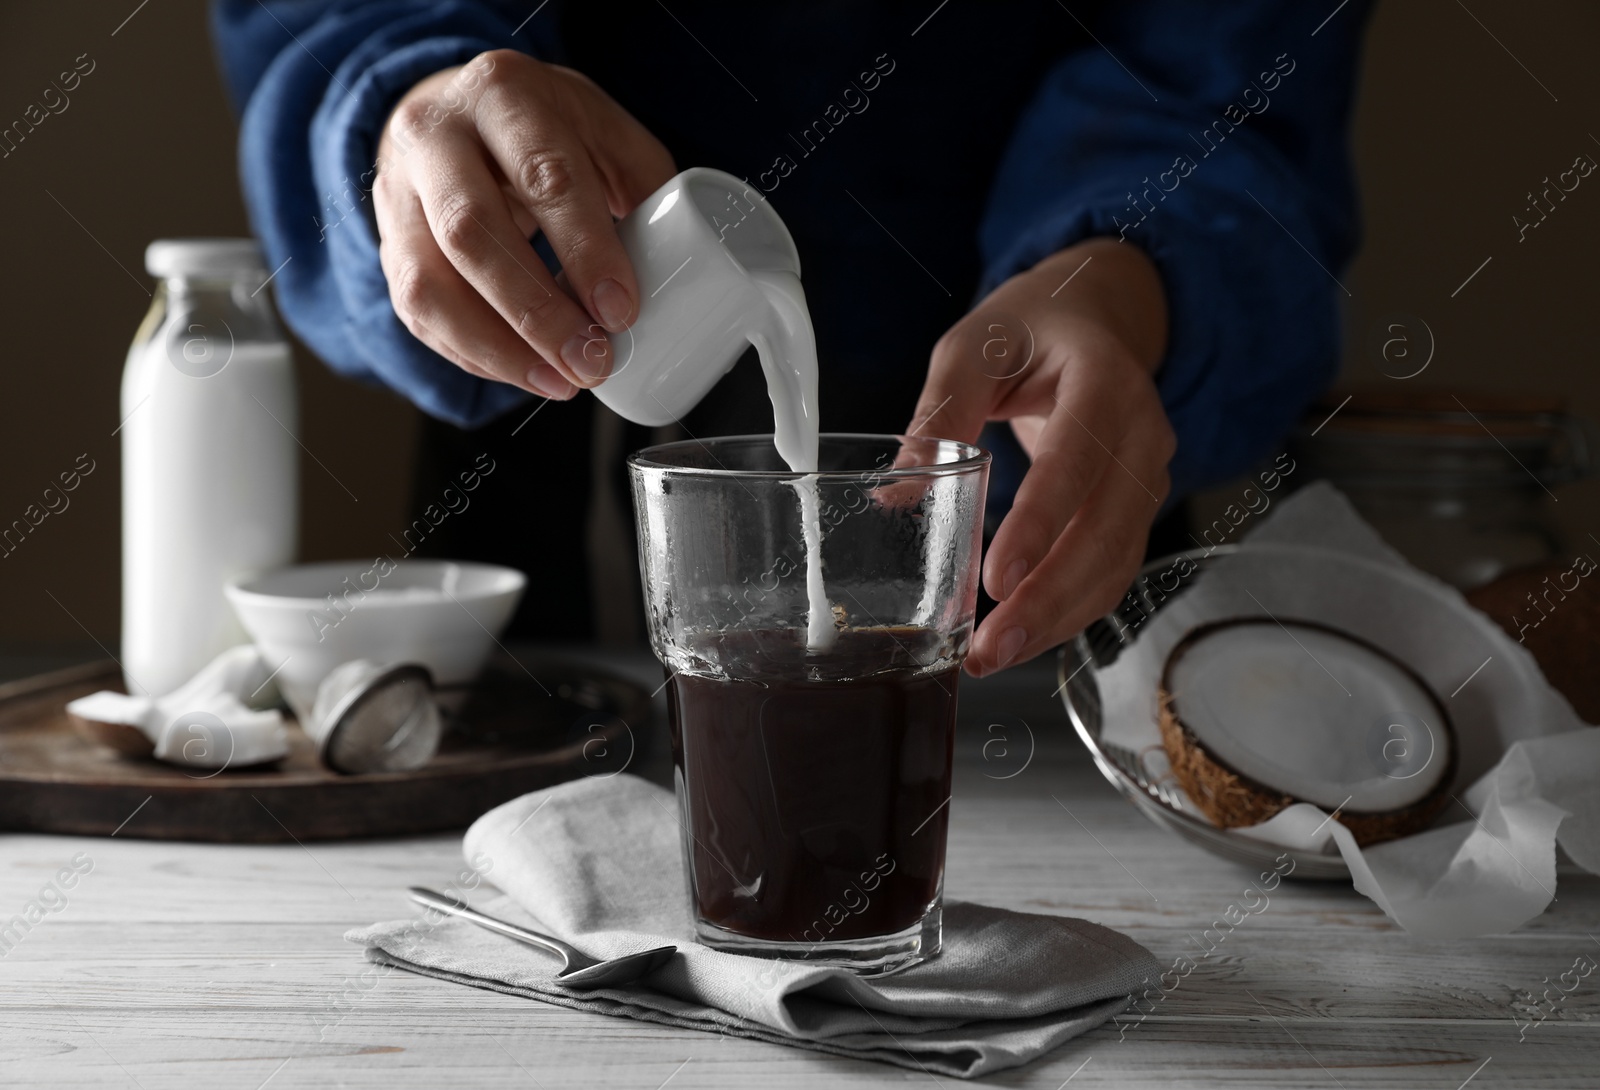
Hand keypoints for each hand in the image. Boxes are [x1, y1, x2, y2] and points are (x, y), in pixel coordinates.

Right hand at [373, 50, 674, 398]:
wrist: (451, 109)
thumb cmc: (539, 126)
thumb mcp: (600, 129)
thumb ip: (643, 187)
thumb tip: (679, 269)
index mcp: (503, 93)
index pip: (543, 175)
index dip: (584, 250)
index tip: (620, 311)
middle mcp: (436, 136)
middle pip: (472, 232)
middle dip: (537, 312)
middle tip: (591, 362)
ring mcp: (399, 192)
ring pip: (429, 284)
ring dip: (499, 348)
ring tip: (559, 382)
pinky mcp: (387, 244)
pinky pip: (417, 312)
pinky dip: (474, 354)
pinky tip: (525, 374)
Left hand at [907, 239, 1174, 676]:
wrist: (1092, 322)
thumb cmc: (1029, 329)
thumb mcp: (974, 345)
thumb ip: (940, 410)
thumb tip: (899, 488)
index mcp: (1104, 382)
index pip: (1077, 459)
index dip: (1041, 522)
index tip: (997, 577)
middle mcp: (1142, 434)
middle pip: (1106, 530)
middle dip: (1048, 596)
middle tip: (991, 645)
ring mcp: (1146, 477)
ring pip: (1113, 564)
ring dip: (1057, 619)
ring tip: (994, 656)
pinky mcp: (1133, 511)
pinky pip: (1109, 572)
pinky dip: (1067, 612)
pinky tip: (1020, 638)